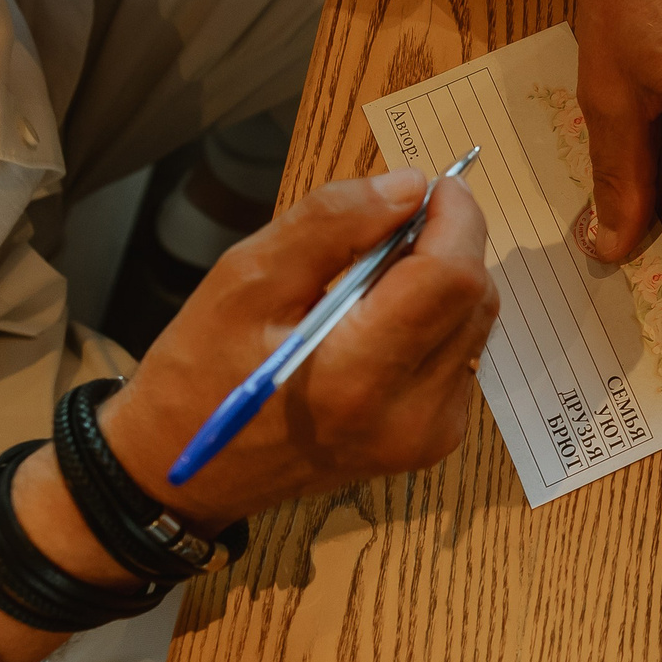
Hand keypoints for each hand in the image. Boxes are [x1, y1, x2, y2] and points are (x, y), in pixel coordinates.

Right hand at [101, 169, 500, 529]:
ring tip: (372, 281)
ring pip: (475, 325)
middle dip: (447, 245)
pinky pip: (460, 357)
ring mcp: (428, 436)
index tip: (427, 187)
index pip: (451, 278)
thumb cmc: (199, 373)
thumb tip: (408, 186)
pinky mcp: (433, 442)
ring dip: (441, 283)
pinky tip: (379, 324)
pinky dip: (434, 322)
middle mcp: (411, 415)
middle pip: (474, 299)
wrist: (186, 475)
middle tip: (389, 228)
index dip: (454, 219)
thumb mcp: (243, 280)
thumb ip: (330, 225)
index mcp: (357, 377)